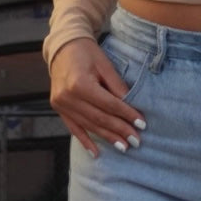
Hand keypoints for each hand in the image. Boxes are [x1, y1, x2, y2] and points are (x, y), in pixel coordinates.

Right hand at [48, 37, 145, 157]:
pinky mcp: (58, 108)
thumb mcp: (105, 65)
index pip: (109, 104)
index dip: (127, 115)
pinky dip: (85, 141)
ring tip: (123, 146)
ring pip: (88, 125)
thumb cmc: (87, 53)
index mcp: (80, 84)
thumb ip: (117, 86)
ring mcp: (61, 105)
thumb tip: (131, 106)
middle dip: (119, 130)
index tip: (142, 124)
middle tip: (136, 140)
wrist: (63, 47)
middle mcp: (68, 97)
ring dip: (107, 137)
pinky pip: (73, 128)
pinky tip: (96, 152)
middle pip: (99, 118)